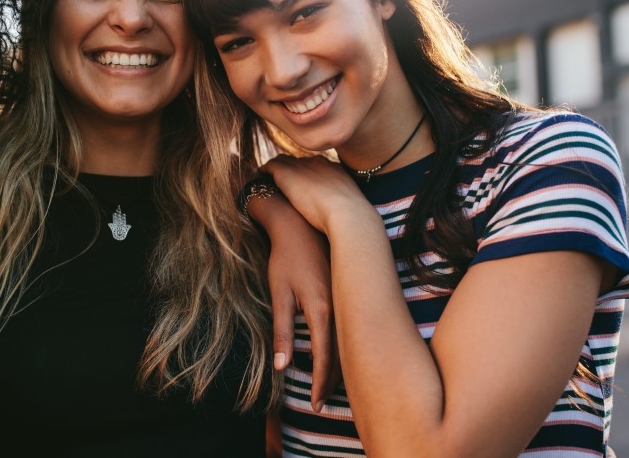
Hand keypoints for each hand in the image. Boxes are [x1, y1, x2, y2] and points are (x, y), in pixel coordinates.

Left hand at [260, 155, 365, 234]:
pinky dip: (265, 170)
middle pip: (299, 161)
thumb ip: (344, 206)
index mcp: (334, 169)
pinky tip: (259, 177)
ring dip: (276, 169)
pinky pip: (270, 166)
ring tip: (268, 178)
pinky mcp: (286, 173)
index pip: (316, 166)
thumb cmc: (351, 218)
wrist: (347, 214)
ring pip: (283, 161)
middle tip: (282, 181)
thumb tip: (344, 217)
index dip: (306, 174)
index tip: (300, 183)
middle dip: (291, 169)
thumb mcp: (350, 207)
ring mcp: (302, 166)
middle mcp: (317, 163)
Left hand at [266, 213, 339, 409]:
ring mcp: (347, 298)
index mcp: (323, 309)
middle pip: (343, 355)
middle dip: (334, 382)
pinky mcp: (347, 291)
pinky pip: (350, 327)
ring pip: (350, 342)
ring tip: (331, 387)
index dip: (321, 384)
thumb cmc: (285, 258)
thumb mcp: (279, 294)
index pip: (326, 358)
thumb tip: (282, 367)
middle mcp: (341, 307)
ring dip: (342, 366)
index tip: (316, 406)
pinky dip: (345, 346)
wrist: (300, 222)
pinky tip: (339, 354)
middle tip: (323, 405)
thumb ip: (282, 331)